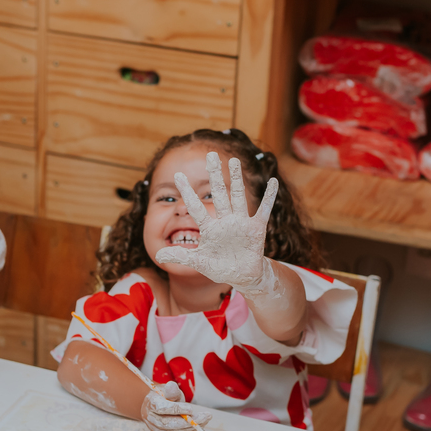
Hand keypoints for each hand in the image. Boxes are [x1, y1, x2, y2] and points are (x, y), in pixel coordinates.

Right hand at [141, 382, 212, 430]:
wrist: (158, 406)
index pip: (162, 408)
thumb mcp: (169, 389)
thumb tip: (172, 386)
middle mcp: (150, 418)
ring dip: (191, 427)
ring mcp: (155, 429)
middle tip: (205, 417)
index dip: (176, 409)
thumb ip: (172, 390)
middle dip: (188, 422)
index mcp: (151, 403)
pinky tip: (199, 425)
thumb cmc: (166, 396)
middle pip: (167, 423)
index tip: (191, 408)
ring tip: (205, 420)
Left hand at [154, 152, 278, 293]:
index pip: (195, 207)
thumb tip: (158, 255)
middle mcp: (225, 221)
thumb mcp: (198, 262)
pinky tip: (272, 181)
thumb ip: (181, 256)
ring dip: (237, 179)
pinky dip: (269, 197)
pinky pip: (264, 210)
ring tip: (234, 161)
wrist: (241, 276)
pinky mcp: (256, 229)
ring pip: (238, 197)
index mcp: (209, 228)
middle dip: (215, 175)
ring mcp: (241, 223)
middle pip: (219, 194)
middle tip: (211, 155)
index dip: (186, 191)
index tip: (177, 174)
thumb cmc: (219, 267)